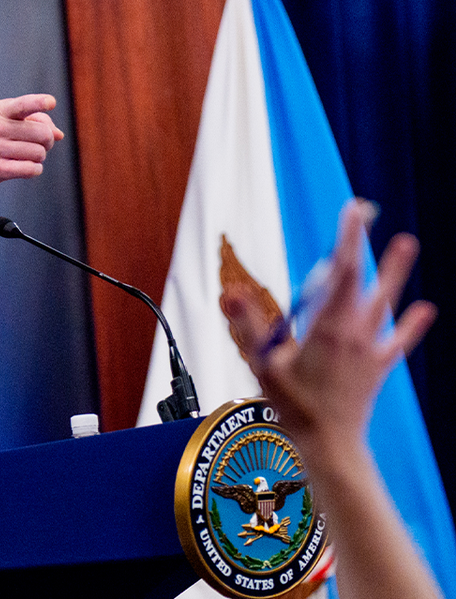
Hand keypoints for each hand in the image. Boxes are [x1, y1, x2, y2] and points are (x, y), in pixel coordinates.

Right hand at [0, 94, 63, 197]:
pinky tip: (29, 166)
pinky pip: (30, 169)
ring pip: (38, 153)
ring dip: (40, 156)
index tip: (51, 103)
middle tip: (41, 143)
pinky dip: (35, 169)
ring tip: (30, 155)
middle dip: (48, 140)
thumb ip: (33, 120)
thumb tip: (59, 134)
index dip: (39, 102)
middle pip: (42, 134)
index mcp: (0, 111)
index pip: (22, 104)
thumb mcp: (3, 118)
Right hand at [221, 201, 435, 455]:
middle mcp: (354, 331)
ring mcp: (369, 349)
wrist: (329, 444)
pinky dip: (409, 324)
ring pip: (383, 302)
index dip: (347, 238)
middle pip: (362, 279)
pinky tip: (424, 310)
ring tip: (406, 244)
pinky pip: (396, 340)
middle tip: (368, 212)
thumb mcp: (263, 364)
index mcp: (327, 326)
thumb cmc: (294, 406)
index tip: (352, 211)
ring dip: (394, 273)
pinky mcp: (377, 368)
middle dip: (363, 244)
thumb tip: (229, 292)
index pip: (339, 271)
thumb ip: (247, 325)